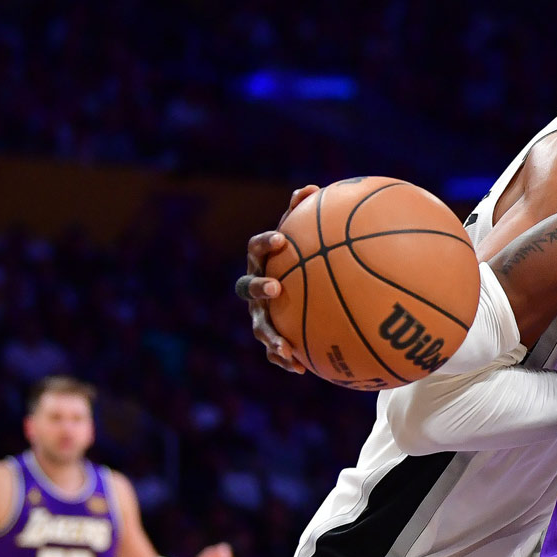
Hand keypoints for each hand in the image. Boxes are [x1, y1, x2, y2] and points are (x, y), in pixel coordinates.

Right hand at [244, 184, 321, 372]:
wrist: (301, 295)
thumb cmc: (304, 262)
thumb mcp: (307, 242)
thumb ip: (306, 217)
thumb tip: (310, 187)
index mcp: (263, 263)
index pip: (256, 250)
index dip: (264, 244)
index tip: (281, 239)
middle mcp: (255, 290)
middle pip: (246, 289)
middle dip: (258, 288)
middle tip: (276, 288)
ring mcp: (261, 315)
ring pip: (259, 327)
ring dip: (270, 337)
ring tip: (285, 347)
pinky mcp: (272, 338)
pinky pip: (275, 353)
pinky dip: (286, 361)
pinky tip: (302, 369)